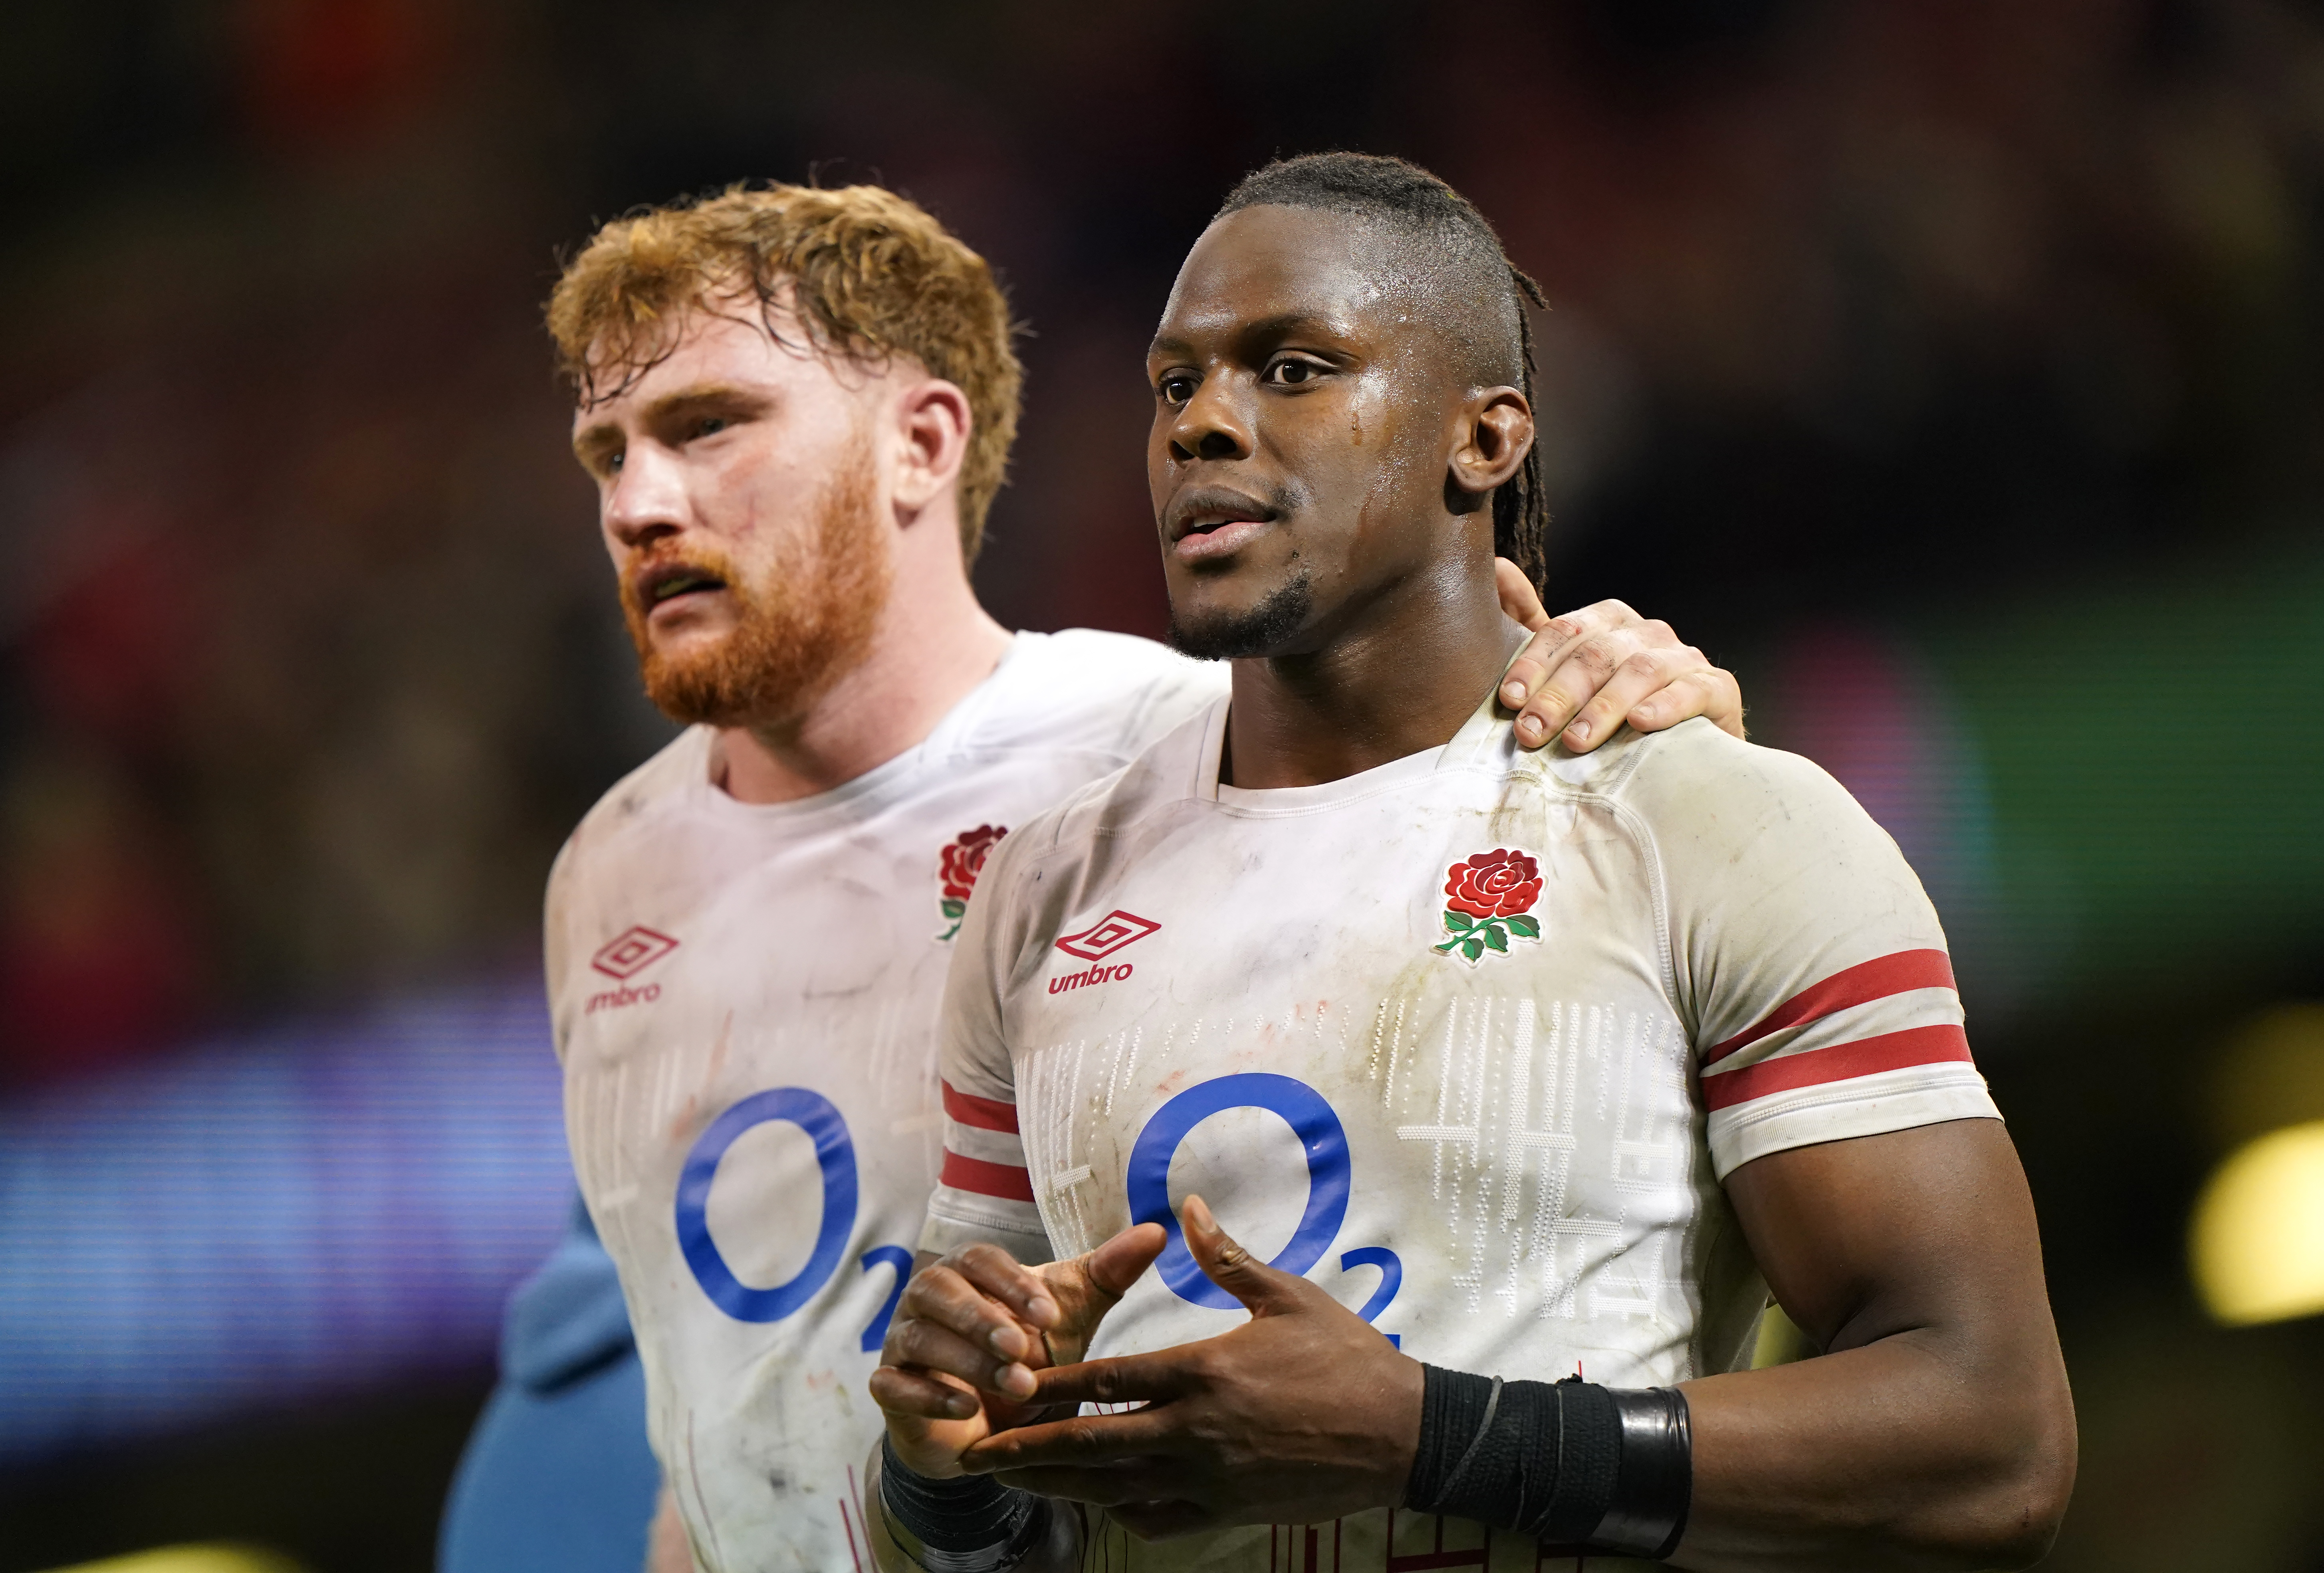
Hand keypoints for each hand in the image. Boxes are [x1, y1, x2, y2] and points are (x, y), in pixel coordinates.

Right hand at [870, 1226, 1164, 1478]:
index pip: (980, 1260)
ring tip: (1015, 1385)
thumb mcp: (1072, 1315)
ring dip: (966, 1361)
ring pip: (920, 1337)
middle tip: (1023, 1350)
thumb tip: (1156, 1231)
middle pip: (941, 1291)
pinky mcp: (889, 1386)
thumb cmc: (1030, 1355)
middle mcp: (928, 1297)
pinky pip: (894, 1384)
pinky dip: (929, 1395)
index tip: (1050, 1313)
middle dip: (982, 1319)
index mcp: (968, 1271)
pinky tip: (967, 1408)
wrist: (992, 1423)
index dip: (1012, 1283)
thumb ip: (1108, 1274)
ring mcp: (903, 1341)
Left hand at [959, 1196, 1423, 1539]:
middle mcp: (1195, 1431)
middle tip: (977, 1449)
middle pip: (1090, 1443)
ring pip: (1113, 1487)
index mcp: (1203, 1371)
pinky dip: (1117, 1511)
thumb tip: (1186, 1207)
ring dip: (1056, 1483)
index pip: (1104, 1380)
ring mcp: (1209, 1479)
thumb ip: (1226, 1257)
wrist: (1401, 1434)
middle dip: (1026, 1448)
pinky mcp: (1228, 1512)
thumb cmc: (1347, 1357)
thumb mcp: (1288, 1296)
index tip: (1004, 1380)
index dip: (1047, 1383)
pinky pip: (1156, 1519)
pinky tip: (1091, 1503)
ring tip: (1010, 1479)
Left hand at [1492, 559, 1743, 752]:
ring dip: (1604, 707)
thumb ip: (1533, 636)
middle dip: (1559, 694)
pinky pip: (1691, 691)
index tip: (1509, 699)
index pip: (1564, 631)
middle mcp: (1647, 633)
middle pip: (1596, 654)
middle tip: (1531, 732)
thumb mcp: (1569, 679)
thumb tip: (1498, 569)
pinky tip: (1640, 723)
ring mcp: (1684, 659)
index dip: (1533, 664)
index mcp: (1608, 622)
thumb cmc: (1615, 714)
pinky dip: (1664, 706)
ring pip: (1640, 671)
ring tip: (1576, 741)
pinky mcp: (1717, 689)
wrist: (1688, 751)